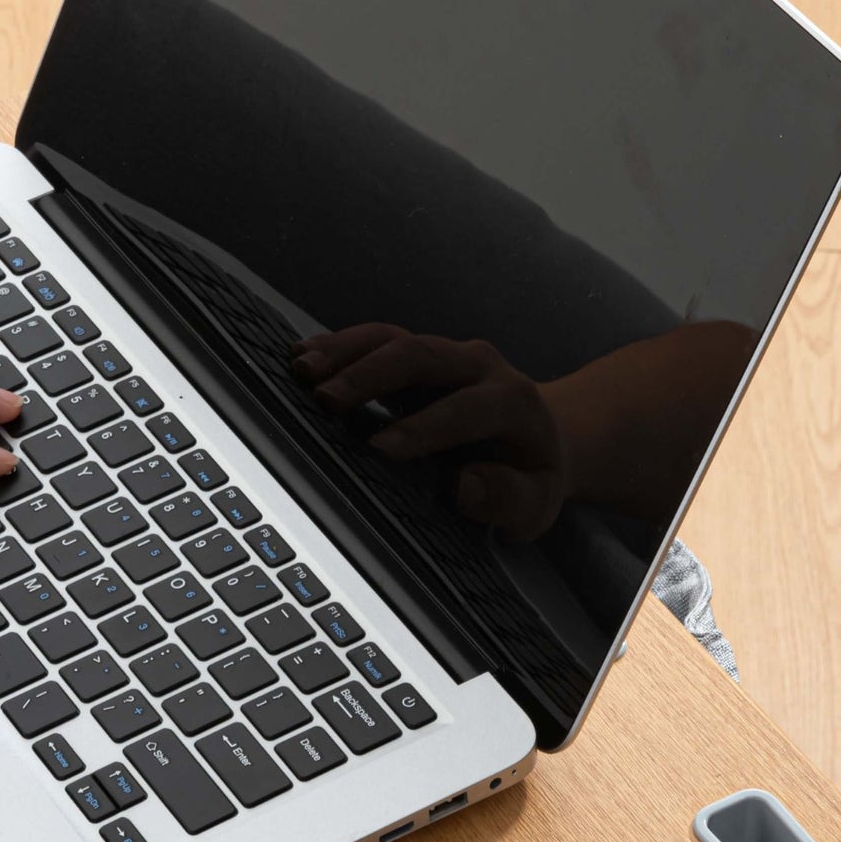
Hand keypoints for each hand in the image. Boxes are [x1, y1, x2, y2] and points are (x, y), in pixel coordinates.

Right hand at [291, 323, 566, 540]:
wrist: (539, 439)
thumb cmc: (529, 478)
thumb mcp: (536, 503)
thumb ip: (509, 499)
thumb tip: (465, 485)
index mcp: (513, 403)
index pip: (466, 407)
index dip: (423, 426)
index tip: (379, 448)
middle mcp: (480, 367)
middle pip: (423, 355)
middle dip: (370, 375)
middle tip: (325, 400)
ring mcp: (445, 356)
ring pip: (393, 338)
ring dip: (345, 351)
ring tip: (302, 370)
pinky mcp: (417, 357)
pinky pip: (376, 340)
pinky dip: (338, 346)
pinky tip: (303, 357)